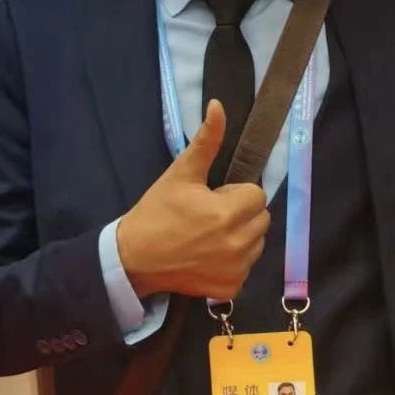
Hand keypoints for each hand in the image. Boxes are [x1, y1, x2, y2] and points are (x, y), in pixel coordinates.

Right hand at [116, 100, 269, 300]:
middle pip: (261, 219)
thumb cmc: (157, 212)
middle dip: (241, 213)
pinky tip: (208, 257)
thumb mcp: (181, 173)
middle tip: (209, 216)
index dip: (235, 194)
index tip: (212, 199)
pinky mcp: (230, 288)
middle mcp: (237, 245)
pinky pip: (246, 268)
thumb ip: (206, 140)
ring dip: (241, 237)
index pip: (257, 195)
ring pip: (257, 243)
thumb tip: (219, 105)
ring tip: (209, 236)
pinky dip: (233, 262)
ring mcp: (235, 270)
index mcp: (227, 214)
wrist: (133, 258)